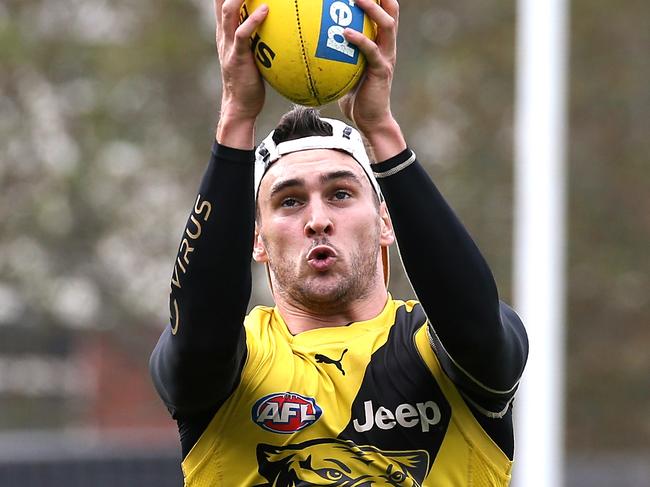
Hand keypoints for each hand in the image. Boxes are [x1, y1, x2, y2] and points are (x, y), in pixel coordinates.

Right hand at [214, 0, 268, 146]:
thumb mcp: (256, 55)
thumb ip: (262, 38)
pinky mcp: (236, 57)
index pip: (225, 2)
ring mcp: (228, 44)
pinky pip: (243, 34)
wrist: (240, 106)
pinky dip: (253, 20)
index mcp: (227, 30)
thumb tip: (284, 29)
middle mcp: (224, 33)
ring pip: (229, 11)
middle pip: (222, 0)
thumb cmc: (252, 82)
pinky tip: (265, 10)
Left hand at [338, 0, 404, 159]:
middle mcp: (387, 46)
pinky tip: (344, 33)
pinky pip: (371, 50)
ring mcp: (387, 57)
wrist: (371, 120)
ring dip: (372, 9)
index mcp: (380, 44)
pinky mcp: (382, 70)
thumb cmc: (356, 99)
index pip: (384, 14)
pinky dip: (359, 40)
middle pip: (391, 11)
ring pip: (386, 25)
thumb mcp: (345, 74)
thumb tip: (311, 49)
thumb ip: (337, 58)